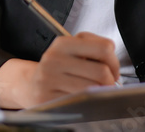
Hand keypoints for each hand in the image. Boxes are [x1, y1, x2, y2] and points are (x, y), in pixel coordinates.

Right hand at [0, 32, 119, 107]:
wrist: (30, 85)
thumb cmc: (57, 68)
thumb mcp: (71, 50)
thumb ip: (92, 49)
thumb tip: (113, 67)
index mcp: (63, 43)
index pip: (104, 48)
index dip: (114, 62)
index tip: (112, 69)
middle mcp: (54, 59)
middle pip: (101, 71)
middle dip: (111, 81)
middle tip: (109, 84)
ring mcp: (50, 79)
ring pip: (92, 88)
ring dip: (101, 92)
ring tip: (98, 91)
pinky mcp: (48, 97)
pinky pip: (80, 100)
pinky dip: (88, 100)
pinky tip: (84, 98)